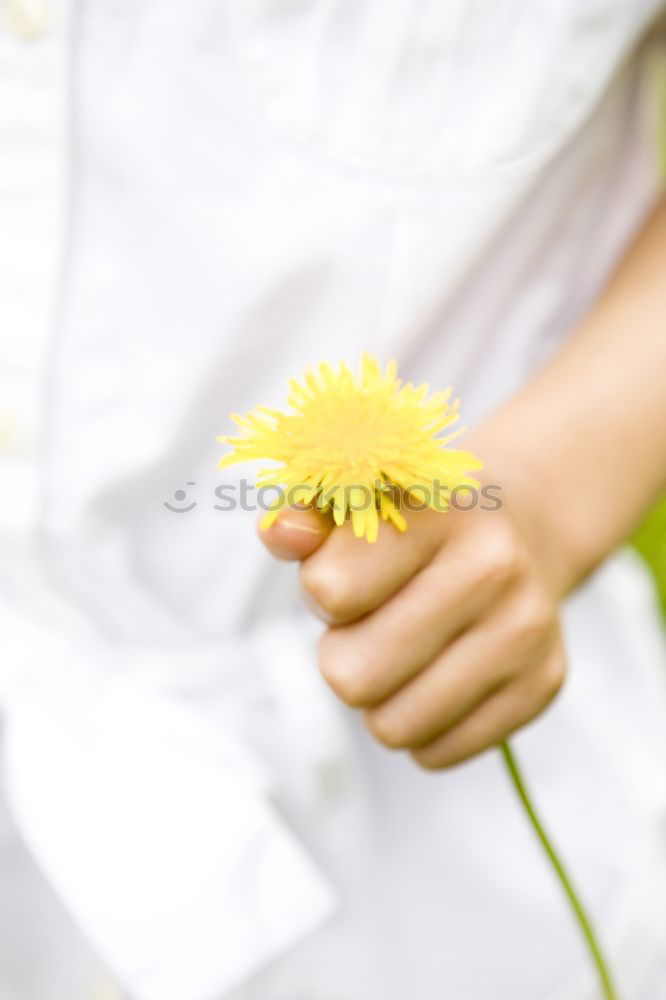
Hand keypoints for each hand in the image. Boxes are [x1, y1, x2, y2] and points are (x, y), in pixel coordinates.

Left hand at [260, 443, 566, 768]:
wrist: (517, 534)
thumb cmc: (411, 528)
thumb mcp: (354, 504)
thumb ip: (303, 516)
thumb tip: (282, 534)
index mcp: (437, 510)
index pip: (330, 593)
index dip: (321, 593)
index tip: (346, 575)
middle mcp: (494, 566)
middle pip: (352, 676)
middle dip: (343, 656)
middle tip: (371, 626)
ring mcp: (526, 629)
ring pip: (393, 727)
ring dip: (380, 700)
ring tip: (402, 654)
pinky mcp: (543, 684)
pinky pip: (437, 754)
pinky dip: (423, 728)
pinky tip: (439, 676)